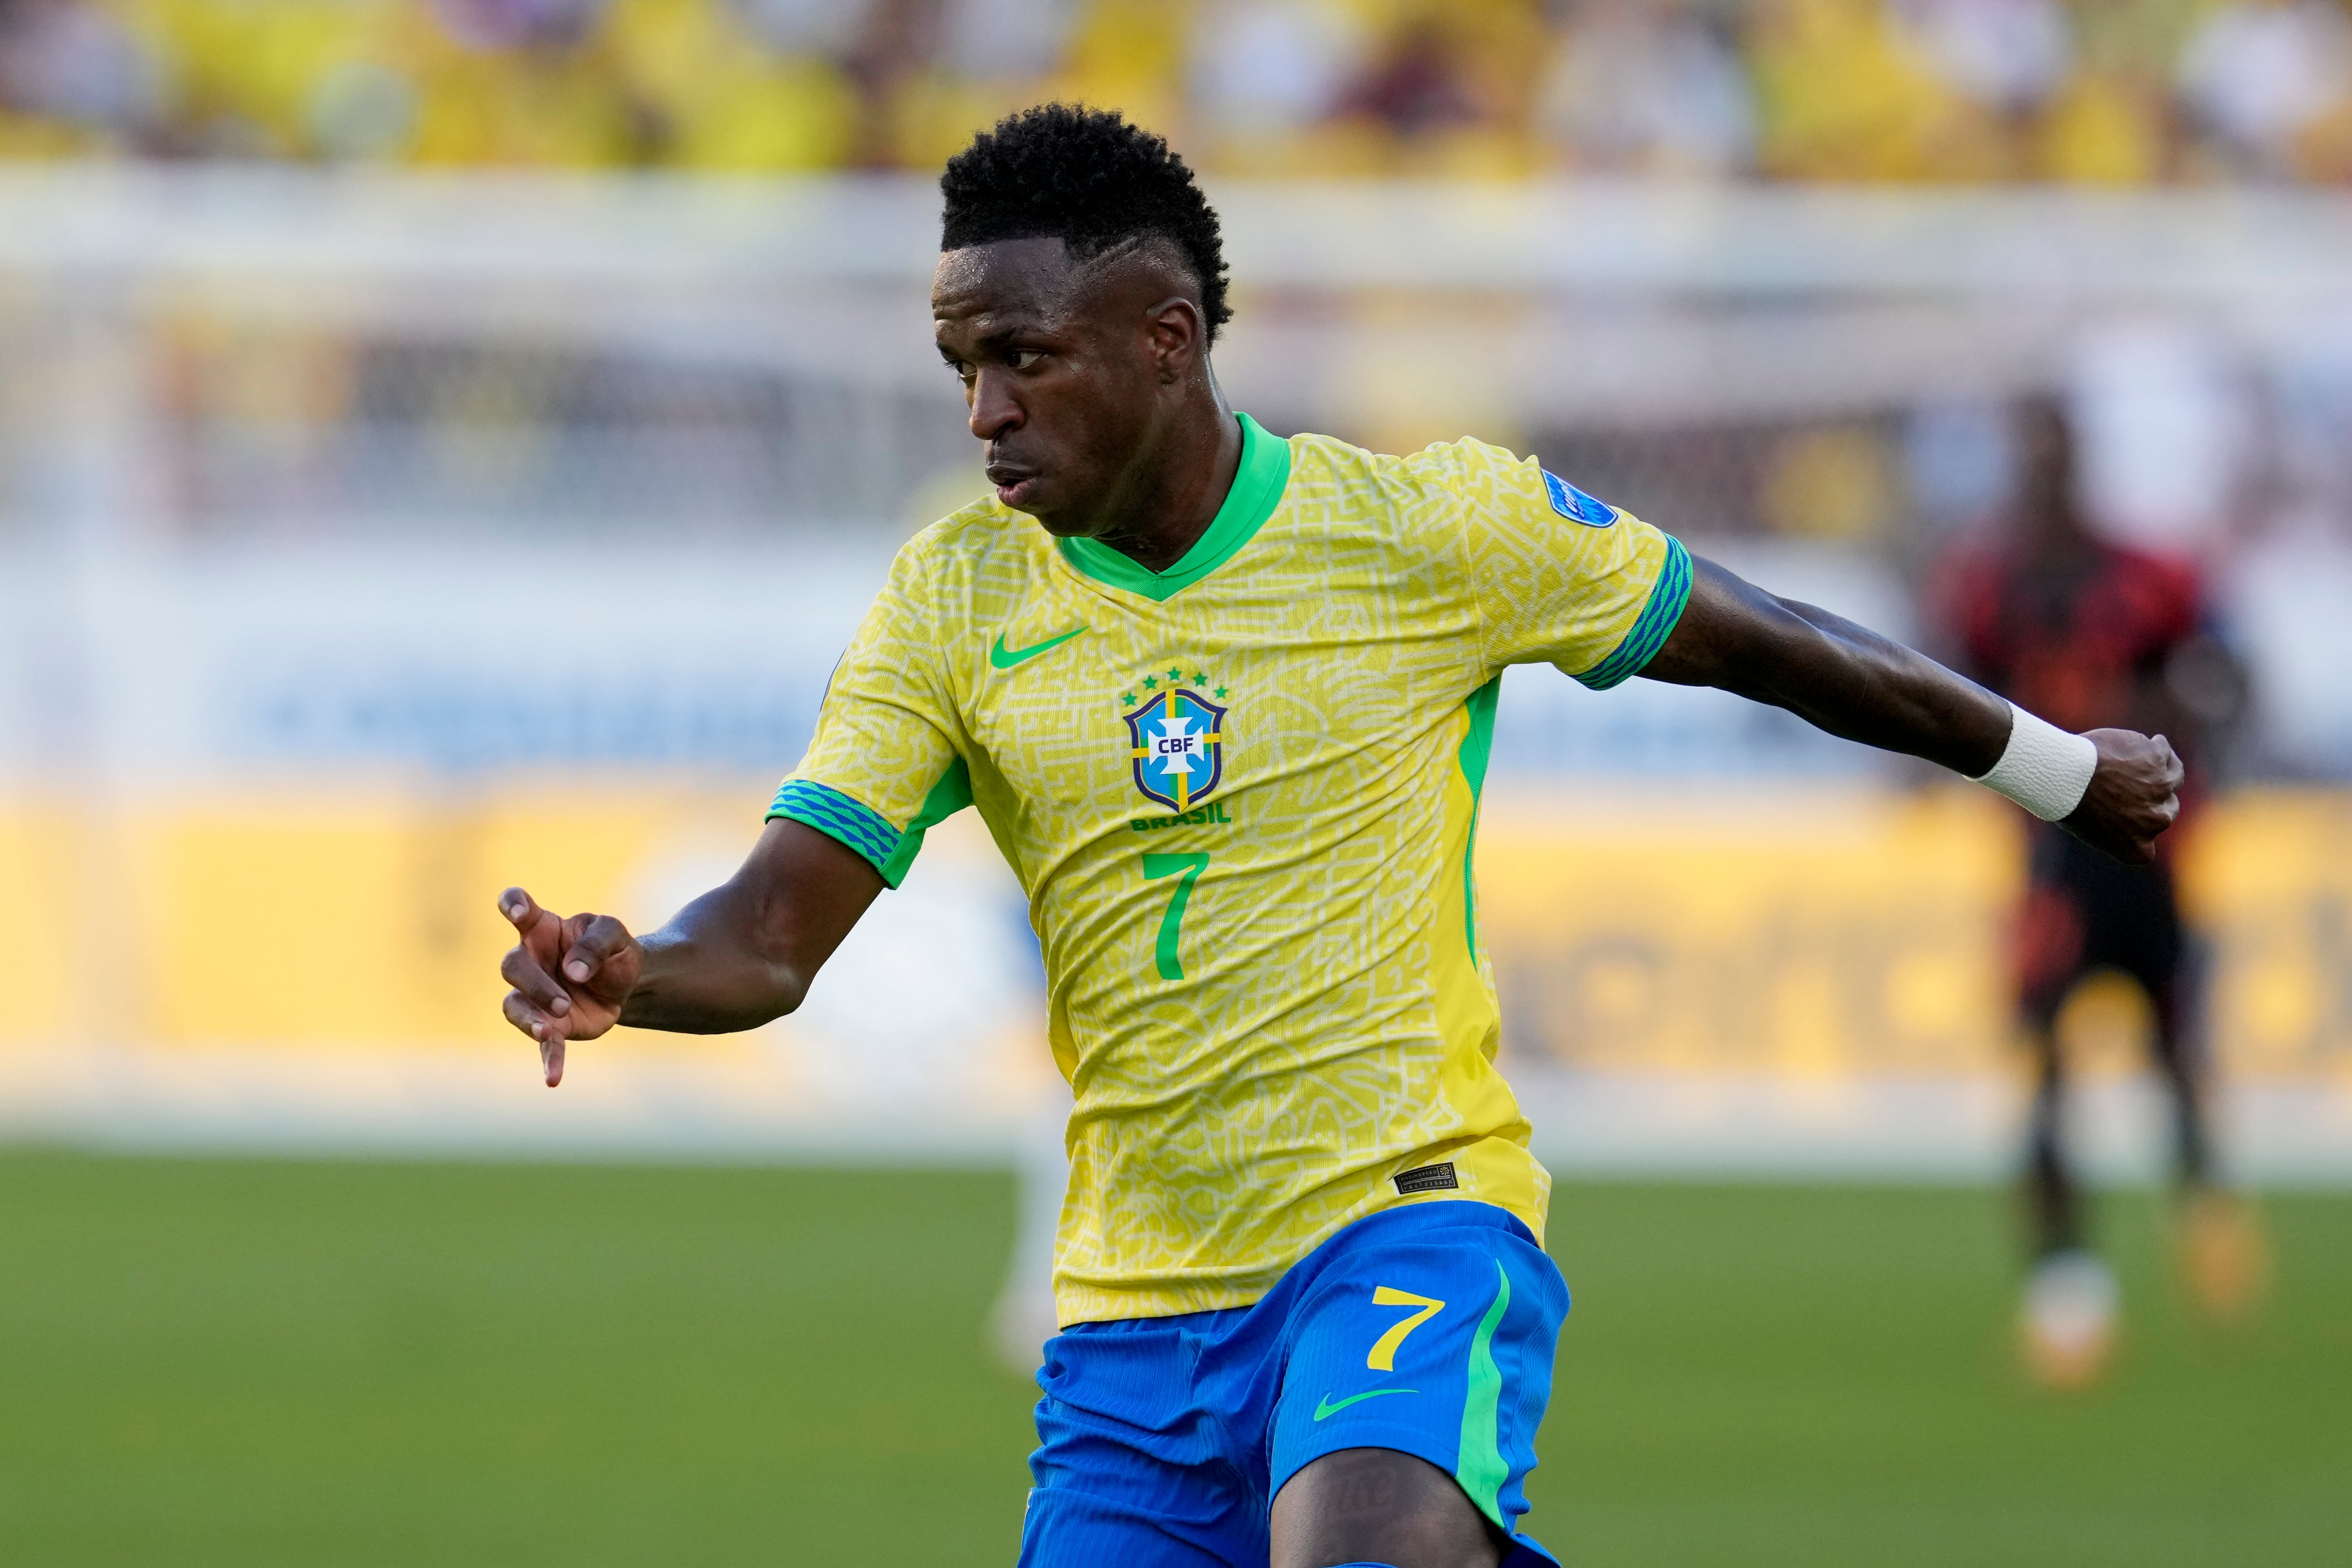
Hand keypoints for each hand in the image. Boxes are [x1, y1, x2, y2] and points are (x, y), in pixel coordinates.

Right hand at [498, 888, 643, 1086]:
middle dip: (534, 985)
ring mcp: (535, 995)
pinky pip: (542, 1044)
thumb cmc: (614, 951)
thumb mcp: (615, 936)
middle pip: (513, 967)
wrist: (629, 983)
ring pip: (514, 1006)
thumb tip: (573, 971)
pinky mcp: (550, 1026)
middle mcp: (531, 959)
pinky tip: (553, 1079)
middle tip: (562, 1000)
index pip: (517, 907)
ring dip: (530, 1019)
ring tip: (549, 1030)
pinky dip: (548, 1060)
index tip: (519, 911)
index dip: (513, 905)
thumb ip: (596, 945)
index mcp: (543, 928)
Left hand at [2060, 729, 2183, 863]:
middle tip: (2130, 786)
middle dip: (2151, 799)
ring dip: (2161, 770)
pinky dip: (2157, 747)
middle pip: (2167, 810)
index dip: (2139, 830)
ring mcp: (2161, 788)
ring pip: (2173, 779)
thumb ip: (2114, 826)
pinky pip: (2164, 752)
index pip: (2147, 847)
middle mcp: (2157, 821)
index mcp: (2137, 848)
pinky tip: (2149, 743)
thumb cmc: (2065, 800)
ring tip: (2142, 760)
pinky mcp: (2157, 760)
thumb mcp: (2089, 827)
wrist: (2064, 776)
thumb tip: (2119, 813)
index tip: (2125, 816)